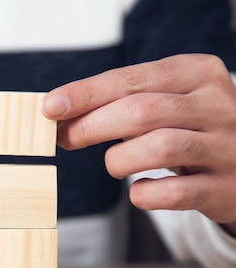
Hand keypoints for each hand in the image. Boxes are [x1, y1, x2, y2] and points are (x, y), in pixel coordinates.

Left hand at [41, 54, 235, 233]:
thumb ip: (118, 103)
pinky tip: (139, 190)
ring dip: (119, 160)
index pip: (130, 79)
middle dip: (91, 126)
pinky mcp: (226, 187)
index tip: (49, 106)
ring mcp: (226, 147)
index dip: (85, 94)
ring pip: (159, 147)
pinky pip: (175, 193)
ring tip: (113, 164)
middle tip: (66, 139)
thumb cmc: (189, 127)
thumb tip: (56, 112)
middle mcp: (217, 105)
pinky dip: (145, 194)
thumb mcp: (165, 102)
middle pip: (140, 111)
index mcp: (197, 73)